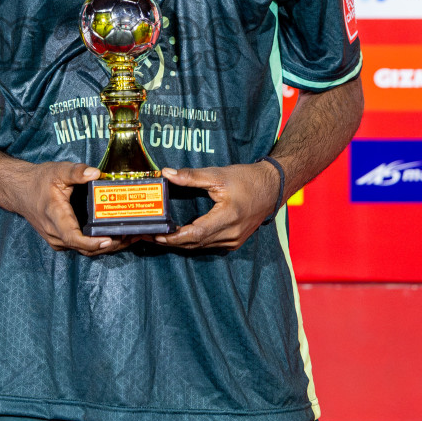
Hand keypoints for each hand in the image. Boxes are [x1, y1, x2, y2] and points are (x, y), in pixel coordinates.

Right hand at [14, 161, 132, 256]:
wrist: (20, 191)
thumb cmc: (39, 181)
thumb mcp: (58, 171)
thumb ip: (77, 172)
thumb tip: (96, 173)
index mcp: (55, 216)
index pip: (74, 238)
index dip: (93, 242)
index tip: (110, 239)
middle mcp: (56, 233)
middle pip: (85, 248)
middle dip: (109, 245)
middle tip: (131, 236)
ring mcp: (57, 240)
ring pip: (84, 250)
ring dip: (106, 246)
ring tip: (128, 237)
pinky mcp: (60, 240)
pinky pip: (81, 247)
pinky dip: (98, 244)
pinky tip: (114, 236)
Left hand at [155, 163, 279, 251]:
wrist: (272, 188)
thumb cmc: (247, 179)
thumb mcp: (218, 175)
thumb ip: (191, 176)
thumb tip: (167, 174)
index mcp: (228, 217)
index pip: (196, 234)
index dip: (174, 237)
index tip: (156, 235)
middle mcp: (231, 233)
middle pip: (195, 244)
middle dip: (171, 242)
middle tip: (149, 235)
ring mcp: (234, 240)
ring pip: (201, 247)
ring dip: (181, 243)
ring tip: (160, 236)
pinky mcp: (235, 241)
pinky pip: (210, 245)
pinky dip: (194, 242)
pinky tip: (181, 236)